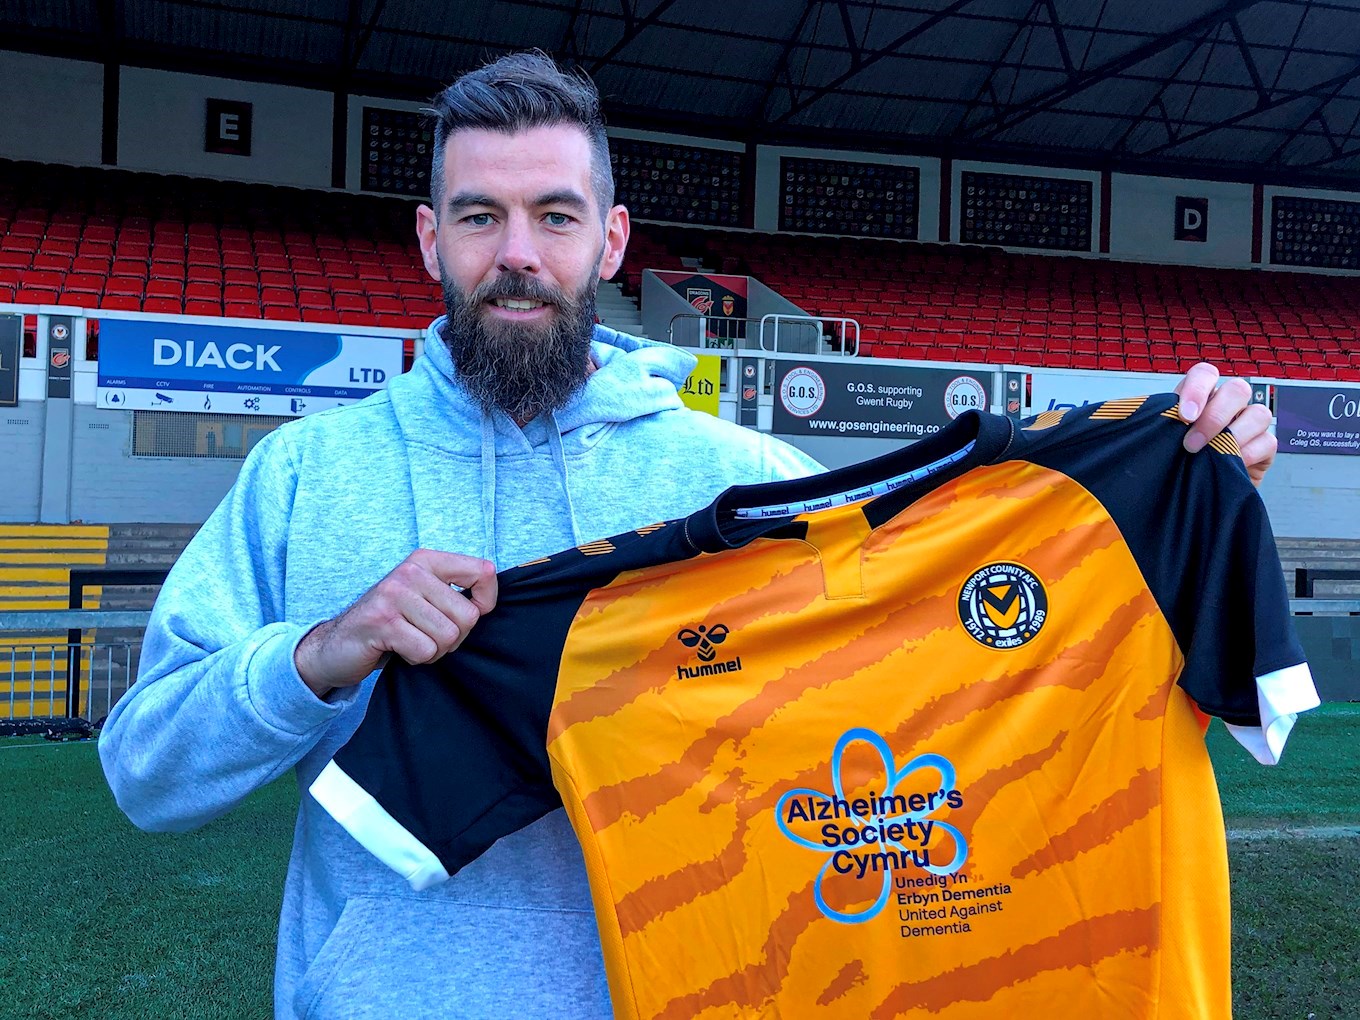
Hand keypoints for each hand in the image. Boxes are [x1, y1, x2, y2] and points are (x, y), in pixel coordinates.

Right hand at [295, 550, 497, 697]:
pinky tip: (398, 649)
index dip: (486, 602)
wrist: (336, 645)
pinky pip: (425, 650)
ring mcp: (394, 595)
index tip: (467, 616)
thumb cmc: (392, 623)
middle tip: (427, 636)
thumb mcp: (425, 597)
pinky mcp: (381, 622)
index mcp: (426, 560)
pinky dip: (416, 659)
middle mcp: (410, 571)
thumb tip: (488, 604)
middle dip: (454, 638)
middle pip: (468, 616)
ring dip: (434, 650)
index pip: (483, 571)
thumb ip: (455, 593)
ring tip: (411, 641)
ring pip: (448, 636)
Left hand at [1174, 362, 1275, 485]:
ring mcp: (1250, 424)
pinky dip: (1248, 453)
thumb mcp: (1164, 441)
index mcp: (1202, 396)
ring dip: (1235, 434)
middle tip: (1192, 443)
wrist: (1193, 492)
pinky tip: (1229, 465)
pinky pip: (1267, 441)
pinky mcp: (1264, 447)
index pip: (1205, 374)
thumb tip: (1149, 422)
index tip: (1184, 416)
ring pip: (1259, 413)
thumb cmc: (1176, 461)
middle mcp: (1228, 405)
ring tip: (1212, 455)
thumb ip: (1163, 427)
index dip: (1197, 389)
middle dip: (1214, 417)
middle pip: (1237, 389)